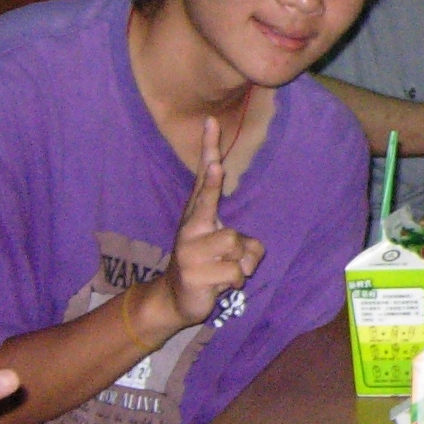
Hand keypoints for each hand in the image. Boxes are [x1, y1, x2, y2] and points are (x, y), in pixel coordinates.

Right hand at [150, 118, 264, 329]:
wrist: (177, 299)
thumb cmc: (209, 266)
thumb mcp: (228, 250)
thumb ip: (243, 244)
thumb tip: (246, 255)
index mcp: (198, 217)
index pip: (204, 179)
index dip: (208, 151)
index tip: (211, 124)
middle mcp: (190, 229)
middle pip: (209, 202)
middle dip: (211, 183)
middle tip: (214, 162)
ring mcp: (188, 251)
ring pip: (235, 244)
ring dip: (241, 262)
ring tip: (224, 269)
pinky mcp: (193, 274)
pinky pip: (235, 272)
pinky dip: (235, 281)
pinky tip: (218, 285)